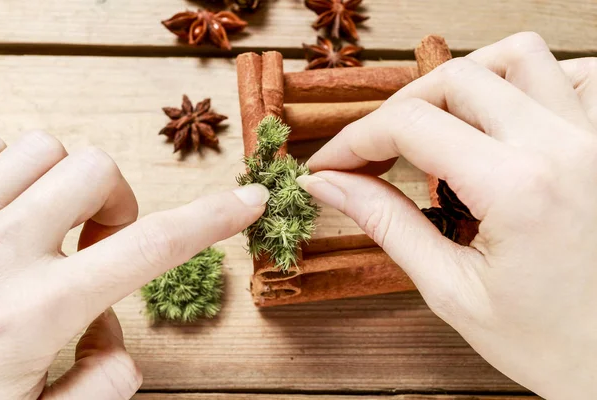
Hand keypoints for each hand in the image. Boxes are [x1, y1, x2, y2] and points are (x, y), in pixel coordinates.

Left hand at [0, 134, 267, 399]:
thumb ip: (97, 388)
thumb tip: (117, 346)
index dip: (212, 219)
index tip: (249, 201)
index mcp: (35, 313)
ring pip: (46, 149)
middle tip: (96, 245)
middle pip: (100, 172)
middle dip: (118, 201)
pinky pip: (0, 151)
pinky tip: (12, 216)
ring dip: (65, 184)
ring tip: (48, 231)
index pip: (154, 247)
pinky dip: (20, 175)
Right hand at [297, 32, 596, 398]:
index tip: (332, 164)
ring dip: (464, 81)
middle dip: (398, 110)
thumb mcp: (451, 290)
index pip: (410, 126)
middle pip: (455, 78)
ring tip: (440, 126)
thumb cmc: (551, 344)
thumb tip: (330, 184)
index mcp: (518, 188)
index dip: (355, 139)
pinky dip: (530, 82)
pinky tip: (504, 118)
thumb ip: (385, 223)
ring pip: (519, 56)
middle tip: (375, 152)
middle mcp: (564, 147)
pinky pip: (578, 75)